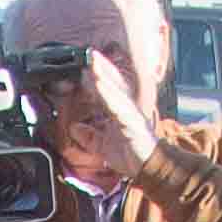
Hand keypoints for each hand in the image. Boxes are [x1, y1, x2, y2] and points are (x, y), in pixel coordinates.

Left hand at [50, 46, 160, 184]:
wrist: (148, 168)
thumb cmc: (131, 156)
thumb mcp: (102, 146)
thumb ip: (89, 136)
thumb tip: (73, 128)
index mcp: (119, 112)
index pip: (107, 90)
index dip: (97, 76)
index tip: (86, 64)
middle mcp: (126, 108)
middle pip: (114, 83)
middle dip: (102, 67)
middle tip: (91, 53)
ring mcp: (131, 113)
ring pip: (117, 90)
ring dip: (105, 75)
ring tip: (95, 62)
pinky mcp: (133, 121)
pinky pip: (119, 104)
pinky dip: (110, 93)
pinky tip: (101, 84)